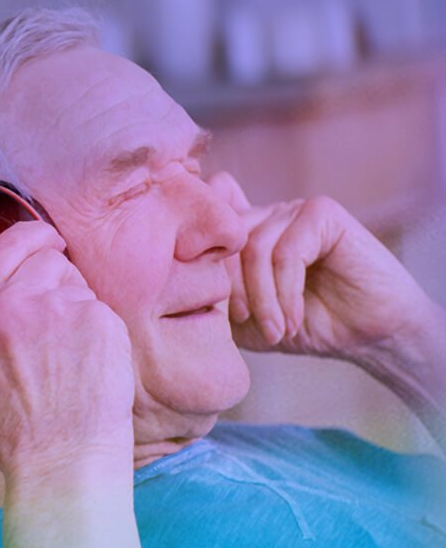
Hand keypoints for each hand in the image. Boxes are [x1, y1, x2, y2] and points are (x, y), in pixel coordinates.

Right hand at [0, 222, 134, 481]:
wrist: (58, 465)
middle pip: (44, 257)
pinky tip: (93, 367)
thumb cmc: (16, 434)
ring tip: (74, 358)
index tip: (48, 242)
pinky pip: (103, 308)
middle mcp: (8, 305)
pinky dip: (103, 332)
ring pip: (77, 282)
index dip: (31, 238)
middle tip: (65, 319)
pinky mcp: (96, 320)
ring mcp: (54, 309)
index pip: (4, 248)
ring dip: (79, 307)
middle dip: (57, 278)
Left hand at [211, 172, 434, 364]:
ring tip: (275, 330)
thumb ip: (212, 298)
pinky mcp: (322, 213)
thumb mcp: (243, 320)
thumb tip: (179, 280)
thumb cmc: (304, 327)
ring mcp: (292, 210)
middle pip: (223, 243)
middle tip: (247, 326)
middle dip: (230, 292)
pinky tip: (293, 320)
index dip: (196, 263)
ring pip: (253, 249)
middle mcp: (264, 214)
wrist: (369, 337)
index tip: (209, 306)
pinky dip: (285, 292)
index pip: (202, 230)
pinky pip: (286, 251)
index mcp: (242, 233)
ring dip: (261, 299)